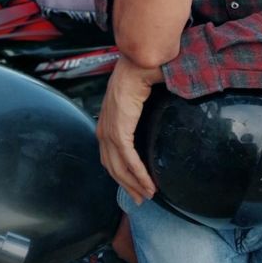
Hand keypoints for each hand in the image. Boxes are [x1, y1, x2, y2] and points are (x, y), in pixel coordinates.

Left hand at [96, 54, 163, 203]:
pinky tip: (149, 185)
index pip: (109, 155)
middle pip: (112, 167)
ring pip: (119, 168)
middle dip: (127, 185)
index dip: (121, 173)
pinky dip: (139, 175)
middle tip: (141, 198)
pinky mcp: (120, 131)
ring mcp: (110, 131)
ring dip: (134, 184)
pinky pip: (129, 161)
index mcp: (106, 121)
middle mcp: (104, 129)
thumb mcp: (138, 97)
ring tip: (148, 195)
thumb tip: (157, 114)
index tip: (134, 184)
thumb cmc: (141, 74)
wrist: (139, 63)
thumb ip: (141, 110)